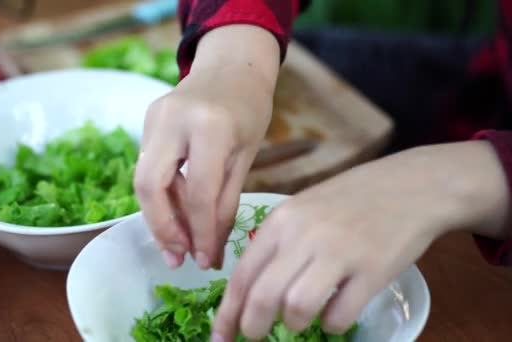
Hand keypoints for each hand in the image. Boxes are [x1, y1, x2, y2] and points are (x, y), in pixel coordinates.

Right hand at [134, 25, 280, 269]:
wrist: (231, 67)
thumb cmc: (249, 111)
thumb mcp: (245, 156)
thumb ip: (225, 202)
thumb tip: (210, 250)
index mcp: (210, 127)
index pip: (198, 192)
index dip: (200, 232)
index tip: (205, 260)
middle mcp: (174, 120)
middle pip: (150, 186)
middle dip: (162, 229)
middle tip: (178, 258)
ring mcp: (154, 118)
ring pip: (143, 180)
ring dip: (159, 217)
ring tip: (178, 245)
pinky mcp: (146, 121)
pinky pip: (148, 167)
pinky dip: (161, 196)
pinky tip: (175, 215)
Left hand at [212, 141, 509, 340]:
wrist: (411, 185)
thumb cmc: (352, 199)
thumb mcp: (303, 208)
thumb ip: (278, 243)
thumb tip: (251, 289)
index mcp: (282, 220)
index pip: (242, 274)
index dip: (227, 312)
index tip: (220, 336)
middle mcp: (304, 235)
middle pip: (263, 296)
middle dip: (251, 327)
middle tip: (253, 338)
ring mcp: (340, 252)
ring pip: (297, 307)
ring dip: (294, 325)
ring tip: (300, 321)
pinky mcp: (373, 270)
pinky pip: (340, 315)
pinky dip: (332, 324)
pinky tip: (335, 314)